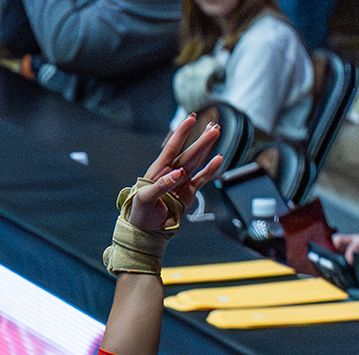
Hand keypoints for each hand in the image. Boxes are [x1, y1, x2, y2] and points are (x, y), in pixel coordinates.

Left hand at [130, 115, 224, 231]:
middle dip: (201, 140)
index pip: (172, 147)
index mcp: (157, 171)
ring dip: (207, 149)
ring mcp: (181, 183)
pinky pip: (201, 180)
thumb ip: (161, 186)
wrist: (145, 231)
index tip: (191, 119)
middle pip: (189, 153)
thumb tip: (179, 174)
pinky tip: (218, 159)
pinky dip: (210, 170)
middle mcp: (171, 173)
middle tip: (215, 127)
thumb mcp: (145, 199)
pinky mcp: (188, 194)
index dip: (181, 133)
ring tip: (216, 135)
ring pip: (196, 162)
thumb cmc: (140, 213)